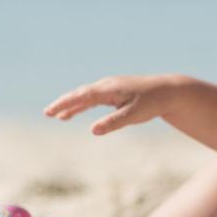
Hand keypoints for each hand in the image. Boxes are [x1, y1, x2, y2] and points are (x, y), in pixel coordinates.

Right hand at [44, 75, 179, 135]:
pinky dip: (82, 105)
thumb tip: (93, 130)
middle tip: (47, 113)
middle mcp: (107, 86)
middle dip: (64, 104)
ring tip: (57, 117)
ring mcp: (111, 88)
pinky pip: (93, 99)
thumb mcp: (134, 115)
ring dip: (71, 105)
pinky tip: (75, 113)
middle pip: (80, 94)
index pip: (82, 96)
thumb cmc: (153, 103)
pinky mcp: (115, 93)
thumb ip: (113, 122)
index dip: (65, 104)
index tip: (51, 112)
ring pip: (85, 96)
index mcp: (109, 89)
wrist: (169, 91)